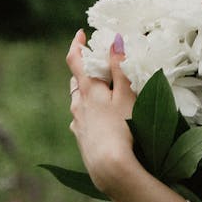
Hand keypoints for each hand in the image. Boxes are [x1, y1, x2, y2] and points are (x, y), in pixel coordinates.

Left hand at [66, 30, 136, 193]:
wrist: (110, 168)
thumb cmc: (122, 128)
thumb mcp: (126, 94)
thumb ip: (120, 67)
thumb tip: (114, 39)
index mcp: (87, 90)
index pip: (75, 60)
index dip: (77, 44)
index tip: (81, 33)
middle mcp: (77, 104)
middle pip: (76, 80)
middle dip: (85, 69)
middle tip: (99, 64)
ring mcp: (77, 122)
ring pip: (78, 100)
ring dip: (87, 90)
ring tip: (102, 91)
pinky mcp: (81, 138)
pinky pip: (81, 118)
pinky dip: (89, 111)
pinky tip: (101, 118)